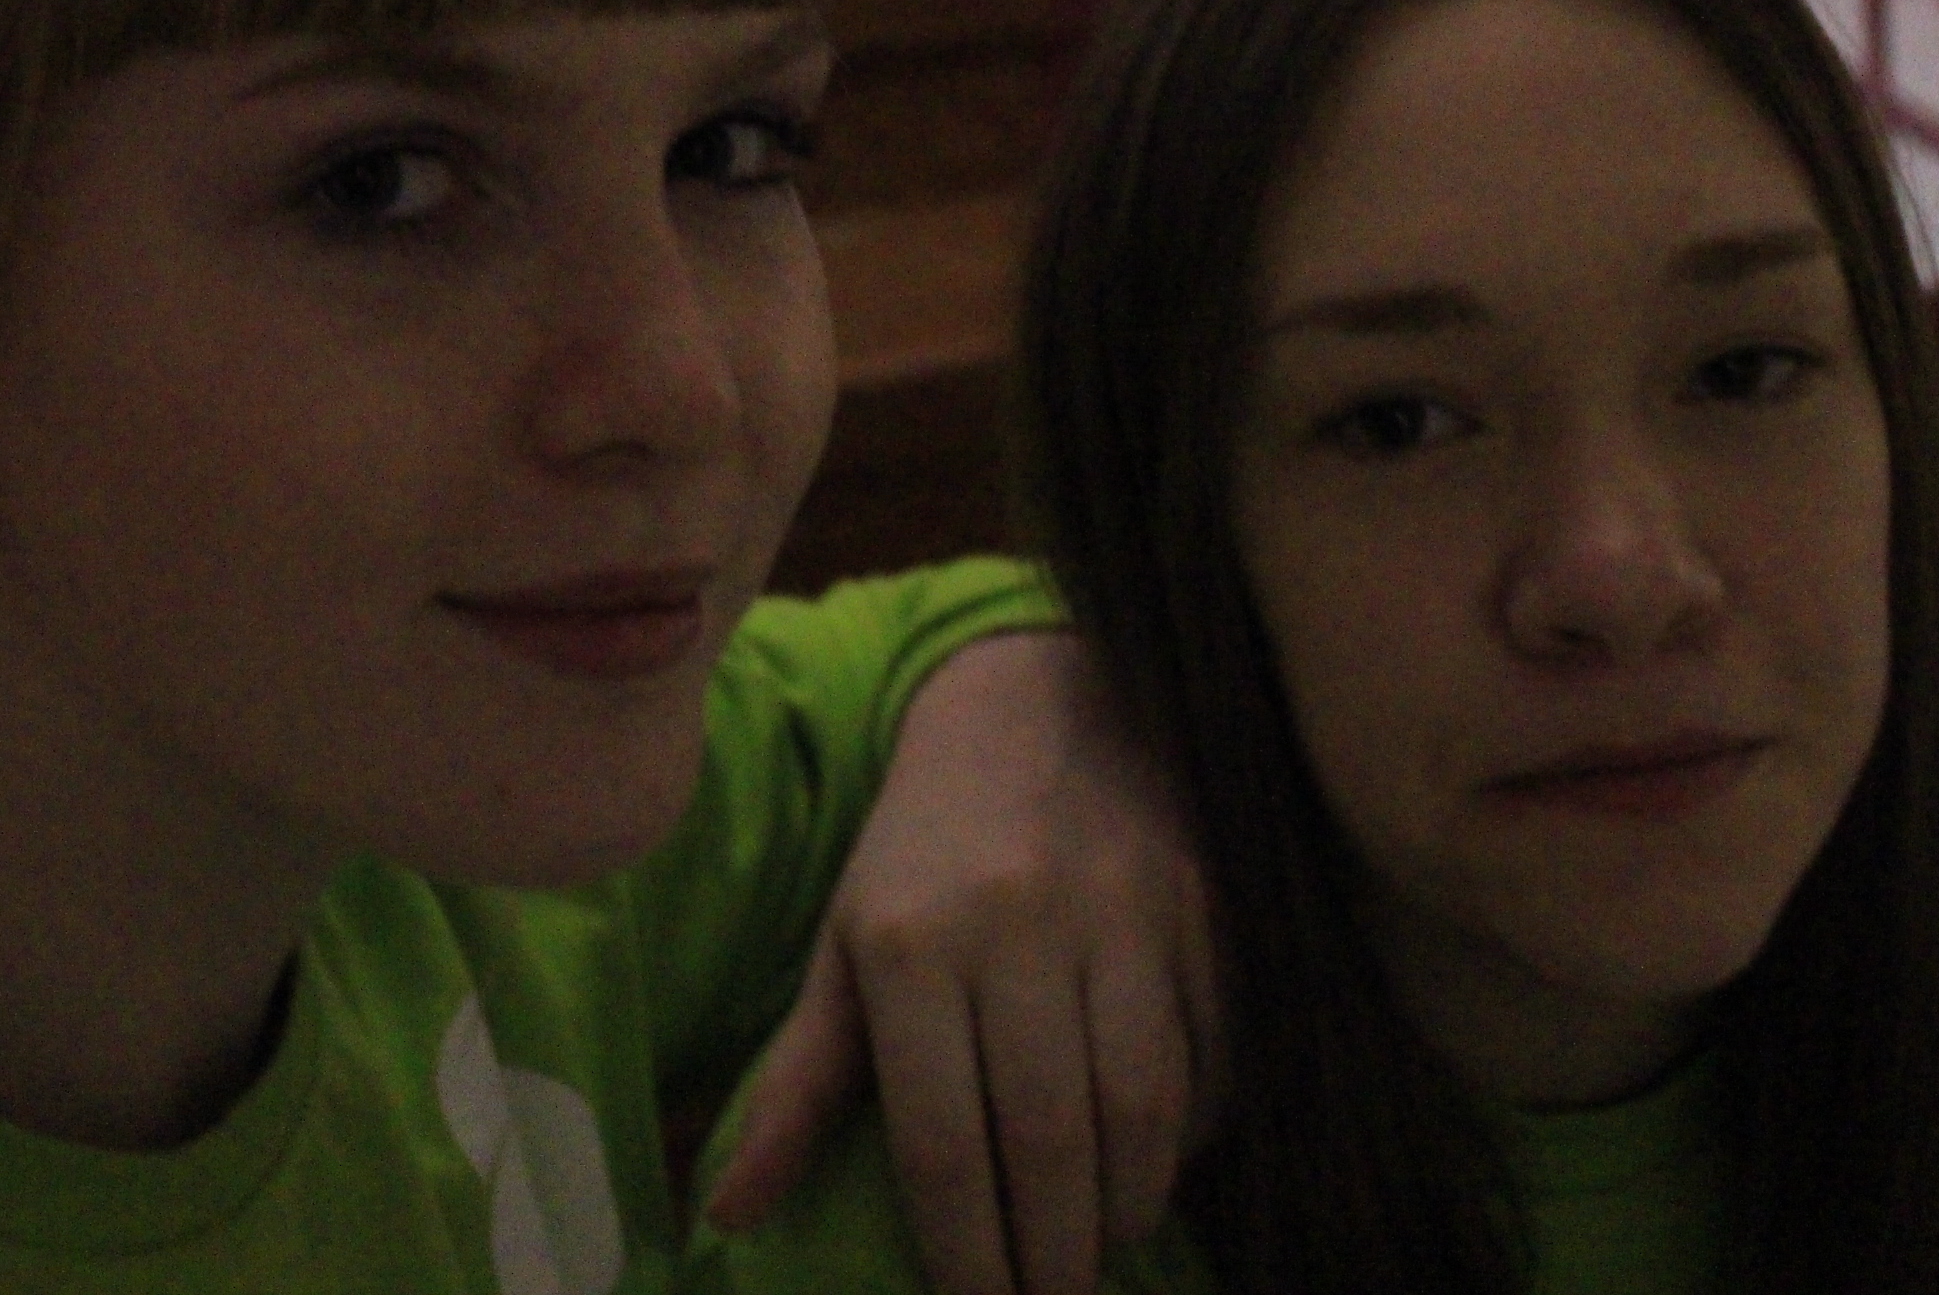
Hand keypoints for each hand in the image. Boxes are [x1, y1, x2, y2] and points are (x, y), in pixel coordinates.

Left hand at [700, 630, 1216, 1294]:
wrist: (1037, 700)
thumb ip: (798, 1082)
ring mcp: (1121, 910)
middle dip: (1052, 1254)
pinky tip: (1157, 1163)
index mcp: (907, 942)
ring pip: (1143, 1105)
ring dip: (1127, 1206)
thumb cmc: (924, 847)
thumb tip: (725, 1214)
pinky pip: (1213, 1051)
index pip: (943, 1142)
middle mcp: (1016, 923)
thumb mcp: (844, 943)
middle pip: (1050, 1138)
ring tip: (1099, 1248)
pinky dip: (1193, 1129)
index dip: (966, 1252)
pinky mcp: (1202, 901)